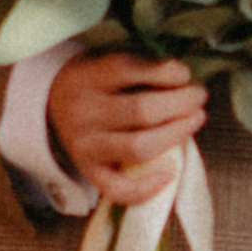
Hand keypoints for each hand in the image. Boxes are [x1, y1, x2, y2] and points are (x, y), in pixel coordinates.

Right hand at [46, 48, 205, 204]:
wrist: (52, 106)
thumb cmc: (96, 82)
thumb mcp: (105, 62)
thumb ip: (139, 68)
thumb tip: (184, 79)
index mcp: (86, 78)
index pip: (127, 70)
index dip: (164, 72)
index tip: (185, 73)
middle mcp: (83, 112)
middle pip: (141, 111)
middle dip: (181, 103)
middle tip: (199, 96)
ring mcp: (84, 146)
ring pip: (138, 147)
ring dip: (176, 134)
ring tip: (195, 119)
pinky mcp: (89, 172)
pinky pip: (119, 188)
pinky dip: (147, 187)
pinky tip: (171, 172)